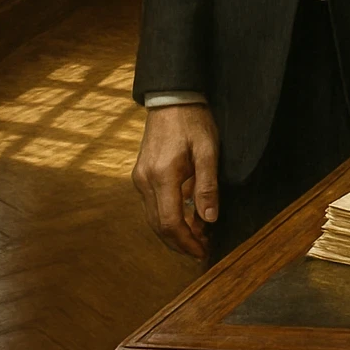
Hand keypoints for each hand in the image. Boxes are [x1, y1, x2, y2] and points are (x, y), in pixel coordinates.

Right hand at [132, 104, 219, 258]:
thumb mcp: (208, 150)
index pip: (170, 223)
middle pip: (159, 226)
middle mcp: (145, 180)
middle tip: (203, 248)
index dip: (186, 242)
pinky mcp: (140, 174)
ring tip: (198, 234)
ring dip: (175, 231)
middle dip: (181, 242)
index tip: (203, 251)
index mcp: (162, 175)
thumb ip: (207, 185)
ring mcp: (140, 178)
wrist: (171, 98)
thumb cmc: (193, 121)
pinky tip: (186, 215)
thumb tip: (209, 220)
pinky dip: (168, 216)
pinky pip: (152, 205)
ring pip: (153, 218)